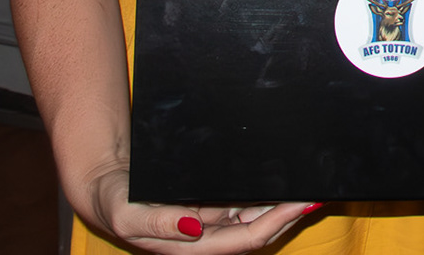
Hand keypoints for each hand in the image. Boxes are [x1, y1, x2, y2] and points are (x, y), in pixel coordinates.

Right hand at [86, 169, 319, 251]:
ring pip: (256, 214)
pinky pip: (243, 199)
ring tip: (310, 182)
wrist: (106, 187)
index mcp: (193, 246)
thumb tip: (195, 227)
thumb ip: (161, 224)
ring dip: (281, 202)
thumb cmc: (115, 205)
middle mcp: (208, 236)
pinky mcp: (209, 204)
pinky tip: (282, 178)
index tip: (300, 203)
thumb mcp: (129, 217)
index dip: (276, 222)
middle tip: (318, 190)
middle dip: (289, 212)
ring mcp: (211, 220)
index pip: (246, 238)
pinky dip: (263, 191)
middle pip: (260, 227)